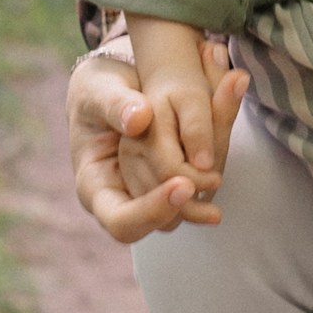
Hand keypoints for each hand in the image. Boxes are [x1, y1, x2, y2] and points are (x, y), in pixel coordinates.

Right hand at [68, 42, 247, 245]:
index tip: (182, 184)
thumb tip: (140, 118)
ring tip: (219, 171)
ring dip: (203, 195)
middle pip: (158, 224)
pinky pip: (190, 192)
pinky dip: (205, 177)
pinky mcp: (167, 185)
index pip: (121, 220)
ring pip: (180, 212)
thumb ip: (115, 103)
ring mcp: (145, 196)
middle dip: (188, 207)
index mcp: (93, 187)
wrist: (112, 89)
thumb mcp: (98, 90)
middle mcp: (120, 200)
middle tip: (213, 180)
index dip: (152, 211)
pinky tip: (219, 162)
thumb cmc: (97, 92)